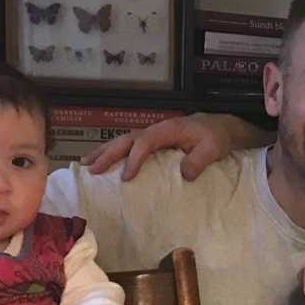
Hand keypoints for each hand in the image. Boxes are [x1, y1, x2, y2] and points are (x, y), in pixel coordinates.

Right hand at [81, 114, 266, 180]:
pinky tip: (100, 161)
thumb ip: (200, 160)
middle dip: (108, 154)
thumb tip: (185, 175)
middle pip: (127, 140)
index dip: (135, 159)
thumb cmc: (215, 137)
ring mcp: (151, 134)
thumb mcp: (213, 148)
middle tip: (92, 170)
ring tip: (85, 164)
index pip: (145, 143)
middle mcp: (155, 129)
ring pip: (123, 140)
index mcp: (168, 129)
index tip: (126, 177)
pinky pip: (128, 145)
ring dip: (104, 152)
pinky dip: (112, 152)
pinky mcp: (151, 140)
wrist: (218, 126)